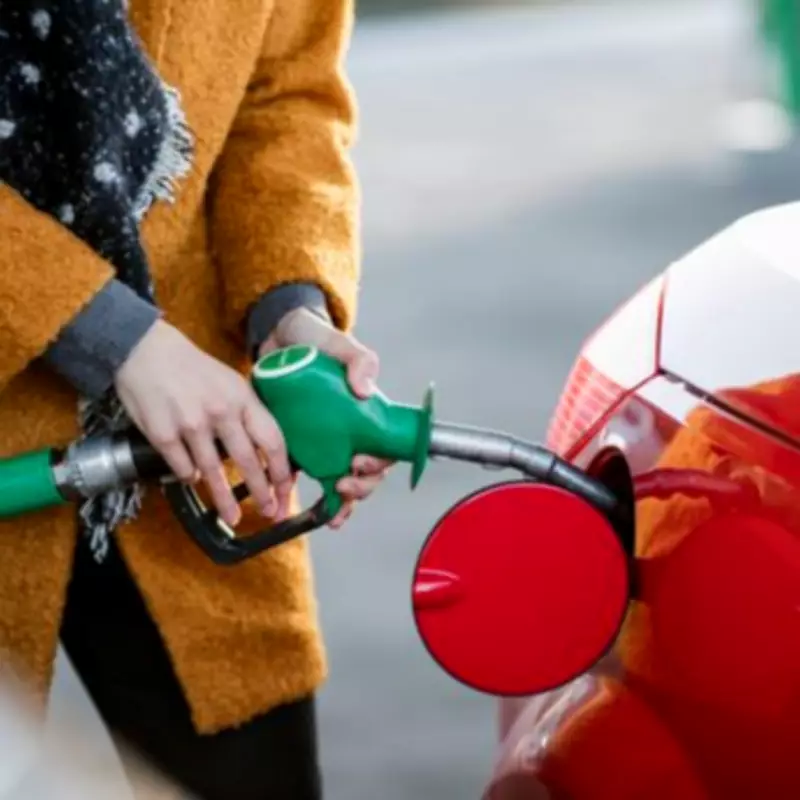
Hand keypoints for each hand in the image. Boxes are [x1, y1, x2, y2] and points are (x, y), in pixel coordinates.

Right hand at [115, 320, 292, 526]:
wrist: (145, 350)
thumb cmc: (192, 368)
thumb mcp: (230, 382)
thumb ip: (246, 412)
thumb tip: (264, 448)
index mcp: (242, 398)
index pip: (272, 440)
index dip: (282, 470)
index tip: (286, 490)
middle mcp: (220, 412)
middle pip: (248, 461)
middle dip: (262, 492)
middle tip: (269, 511)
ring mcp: (190, 425)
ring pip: (213, 473)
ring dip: (225, 499)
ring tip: (233, 516)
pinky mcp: (162, 435)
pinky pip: (183, 467)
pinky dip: (190, 476)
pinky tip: (194, 479)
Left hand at [259, 307, 391, 528]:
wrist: (277, 337)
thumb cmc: (315, 339)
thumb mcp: (339, 343)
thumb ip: (359, 359)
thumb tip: (366, 389)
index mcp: (365, 414)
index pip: (383, 449)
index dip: (378, 464)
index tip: (361, 462)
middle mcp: (348, 432)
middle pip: (365, 473)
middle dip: (359, 488)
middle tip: (343, 484)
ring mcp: (323, 442)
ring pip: (339, 482)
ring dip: (339, 502)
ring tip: (330, 510)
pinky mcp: (297, 445)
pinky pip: (304, 477)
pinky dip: (301, 498)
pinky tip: (293, 508)